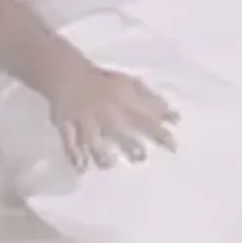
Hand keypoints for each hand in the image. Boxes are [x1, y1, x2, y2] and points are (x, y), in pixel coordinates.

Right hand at [44, 60, 179, 170]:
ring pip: (94, 141)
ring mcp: (84, 118)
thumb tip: (176, 120)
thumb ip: (153, 102)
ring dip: (102, 156)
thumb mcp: (131, 85)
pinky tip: (82, 168)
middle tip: (140, 157)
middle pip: (121, 132)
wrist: (68, 74)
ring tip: (110, 164)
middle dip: (133, 148)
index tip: (174, 148)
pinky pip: (69, 142)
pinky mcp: (65, 124)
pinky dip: (76, 157)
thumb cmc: (105, 83)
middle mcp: (105, 111)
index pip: (146, 119)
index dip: (160, 134)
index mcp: (123, 99)